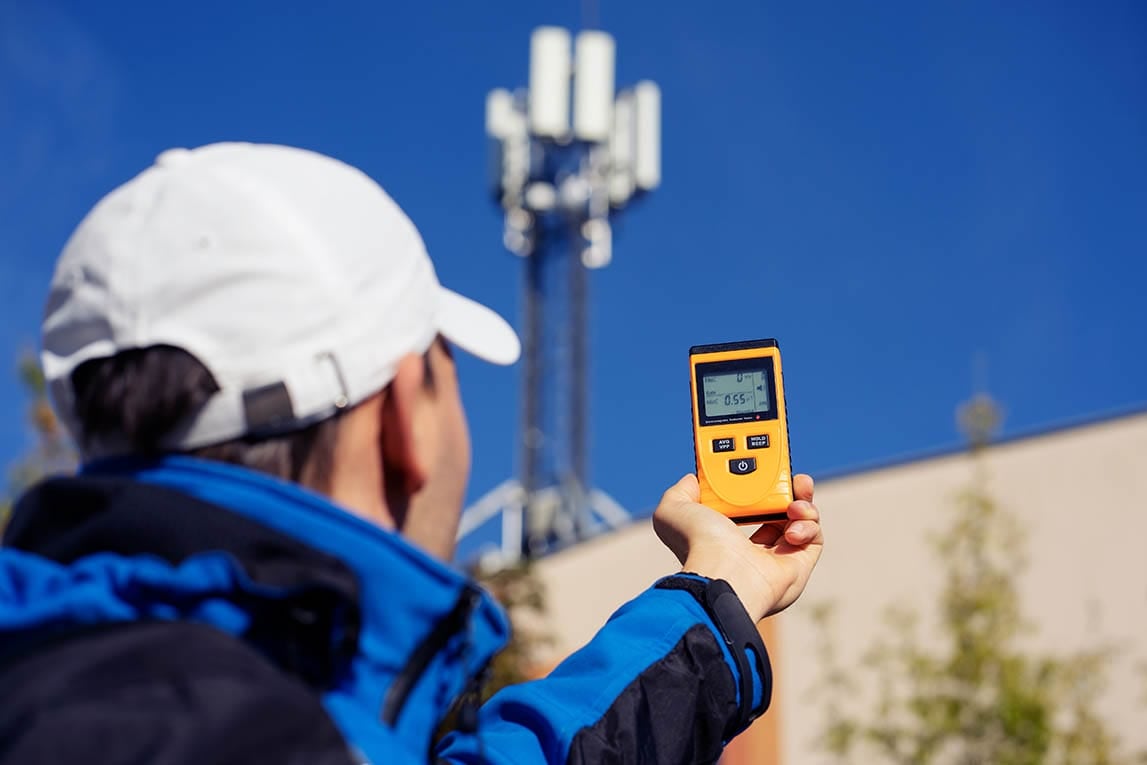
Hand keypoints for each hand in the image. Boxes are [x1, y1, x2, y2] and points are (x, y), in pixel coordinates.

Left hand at [652, 473, 823, 622]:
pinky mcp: (798, 566)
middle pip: (777, 511)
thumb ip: (679, 492)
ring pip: (799, 521)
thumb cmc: (699, 545)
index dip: (755, 487)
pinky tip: (792, 527)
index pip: (745, 508)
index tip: (759, 468)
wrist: (725, 573)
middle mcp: (750, 549)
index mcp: (724, 537)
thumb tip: (690, 480)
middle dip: (787, 490)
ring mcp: (776, 558)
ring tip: (792, 503)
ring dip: (801, 504)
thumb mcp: (674, 510)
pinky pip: (814, 538)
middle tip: (790, 475)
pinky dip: (809, 525)